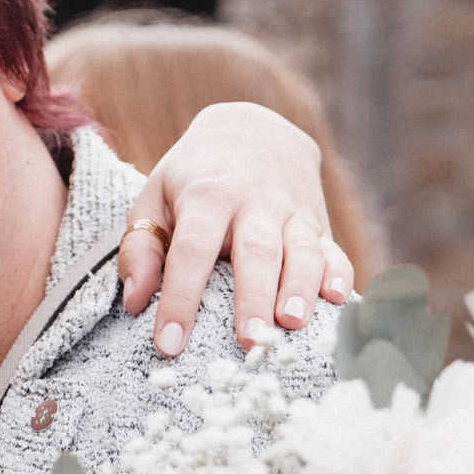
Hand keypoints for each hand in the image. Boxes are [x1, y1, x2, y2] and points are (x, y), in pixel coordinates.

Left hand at [121, 100, 352, 354]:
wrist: (252, 128)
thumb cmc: (194, 177)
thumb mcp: (155, 196)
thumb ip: (140, 247)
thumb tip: (135, 301)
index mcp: (206, 196)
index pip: (191, 251)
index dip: (179, 298)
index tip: (168, 345)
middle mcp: (254, 202)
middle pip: (255, 251)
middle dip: (252, 297)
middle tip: (247, 340)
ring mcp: (292, 211)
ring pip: (301, 250)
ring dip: (299, 288)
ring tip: (292, 324)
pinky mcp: (318, 222)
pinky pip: (334, 249)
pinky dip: (338, 274)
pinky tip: (337, 299)